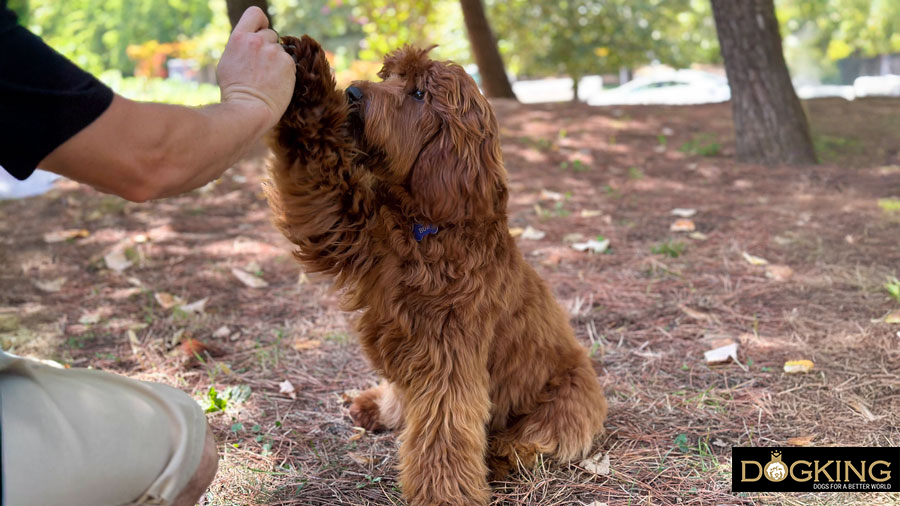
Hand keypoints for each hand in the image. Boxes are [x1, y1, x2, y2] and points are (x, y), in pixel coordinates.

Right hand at [216, 7, 295, 127]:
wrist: (248, 109)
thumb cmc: (234, 90)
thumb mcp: (229, 61)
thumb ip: (242, 46)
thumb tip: (250, 40)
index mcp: (239, 37)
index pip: (255, 14)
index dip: (261, 23)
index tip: (261, 32)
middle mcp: (257, 41)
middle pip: (270, 34)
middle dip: (268, 47)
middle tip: (261, 67)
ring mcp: (274, 52)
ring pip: (280, 50)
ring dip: (277, 60)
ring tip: (267, 78)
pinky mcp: (288, 64)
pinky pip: (289, 62)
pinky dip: (285, 71)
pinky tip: (276, 83)